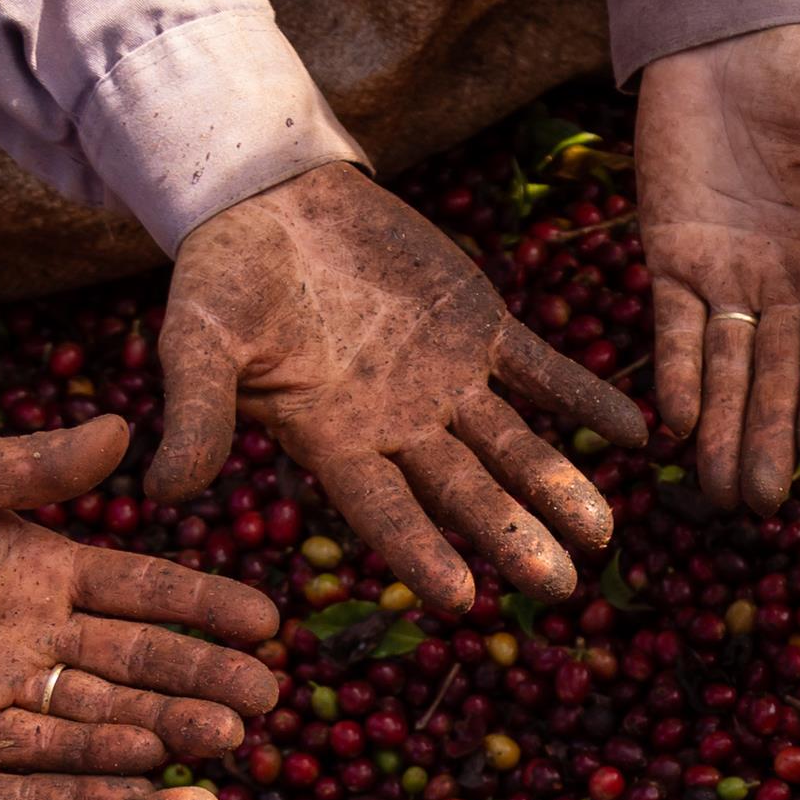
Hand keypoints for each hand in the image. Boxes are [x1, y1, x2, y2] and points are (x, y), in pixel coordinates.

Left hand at [0, 419, 283, 770]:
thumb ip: (38, 467)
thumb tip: (127, 431)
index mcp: (41, 566)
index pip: (142, 590)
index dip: (203, 605)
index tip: (266, 620)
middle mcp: (32, 632)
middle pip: (137, 660)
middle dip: (203, 677)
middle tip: (270, 699)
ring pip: (100, 708)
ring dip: (165, 722)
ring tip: (229, 735)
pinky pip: (34, 746)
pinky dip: (89, 754)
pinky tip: (146, 758)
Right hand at [154, 162, 647, 612]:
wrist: (271, 200)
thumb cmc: (221, 279)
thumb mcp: (198, 341)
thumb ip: (198, 413)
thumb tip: (164, 492)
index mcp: (334, 443)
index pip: (385, 511)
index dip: (423, 552)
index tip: (464, 598)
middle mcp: (399, 429)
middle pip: (465, 494)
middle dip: (511, 536)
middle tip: (560, 587)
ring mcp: (447, 383)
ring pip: (514, 445)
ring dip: (559, 485)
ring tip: (605, 532)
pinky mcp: (481, 330)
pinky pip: (543, 371)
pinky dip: (586, 398)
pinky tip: (636, 432)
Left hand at [639, 25, 799, 514]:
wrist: (728, 42)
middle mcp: (791, 285)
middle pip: (782, 374)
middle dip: (771, 437)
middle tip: (765, 503)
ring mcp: (730, 276)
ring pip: (729, 365)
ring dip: (725, 427)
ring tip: (720, 491)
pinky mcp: (672, 257)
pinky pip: (673, 326)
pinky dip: (675, 370)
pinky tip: (676, 421)